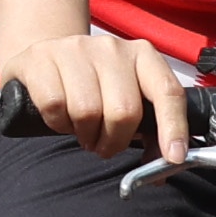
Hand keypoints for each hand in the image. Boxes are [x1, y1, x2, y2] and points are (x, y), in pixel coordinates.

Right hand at [5, 26, 199, 159]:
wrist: (47, 56)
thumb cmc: (95, 85)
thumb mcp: (126, 98)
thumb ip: (150, 131)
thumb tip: (163, 169)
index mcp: (143, 55)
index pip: (168, 91)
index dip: (173, 127)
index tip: (173, 158)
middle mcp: (112, 48)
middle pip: (124, 111)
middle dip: (115, 141)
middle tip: (104, 145)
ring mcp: (76, 49)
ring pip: (87, 112)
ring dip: (85, 134)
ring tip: (83, 129)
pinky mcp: (42, 58)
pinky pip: (55, 106)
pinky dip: (59, 123)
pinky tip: (62, 116)